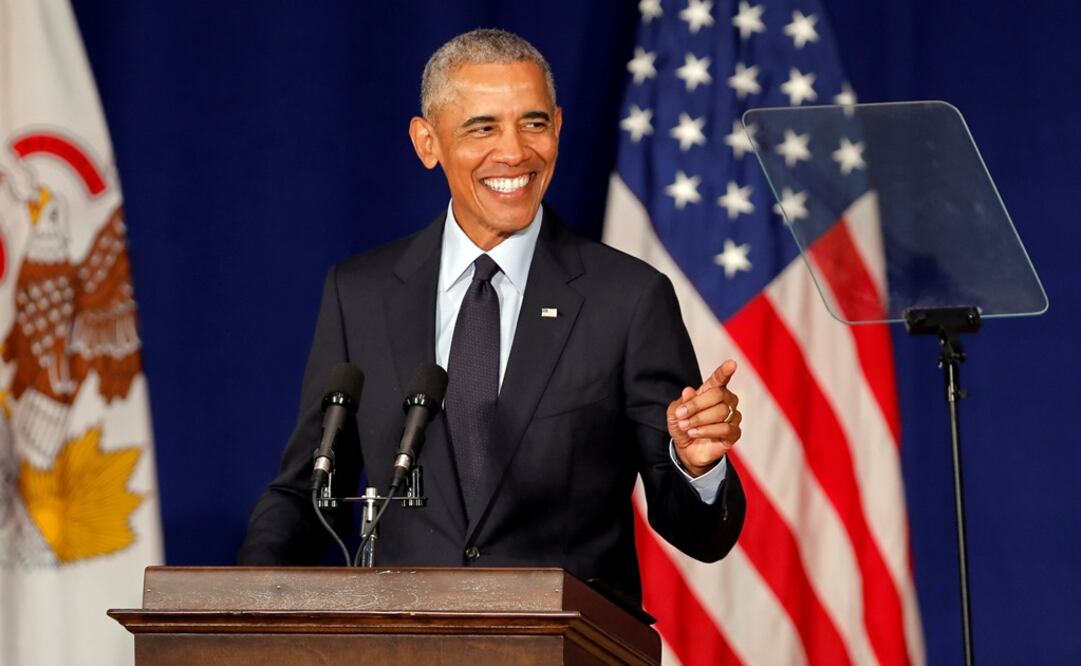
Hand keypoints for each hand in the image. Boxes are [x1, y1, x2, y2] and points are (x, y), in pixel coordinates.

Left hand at [667, 360, 741, 476]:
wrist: (686, 449)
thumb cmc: (683, 425)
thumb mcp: (675, 413)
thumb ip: (681, 402)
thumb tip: (689, 391)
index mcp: (712, 391)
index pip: (720, 379)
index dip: (725, 371)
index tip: (732, 363)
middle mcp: (726, 401)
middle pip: (718, 395)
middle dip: (696, 405)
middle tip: (681, 415)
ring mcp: (733, 416)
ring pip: (722, 412)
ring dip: (699, 420)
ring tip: (686, 427)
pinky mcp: (734, 433)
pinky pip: (726, 429)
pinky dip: (707, 431)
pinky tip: (695, 433)